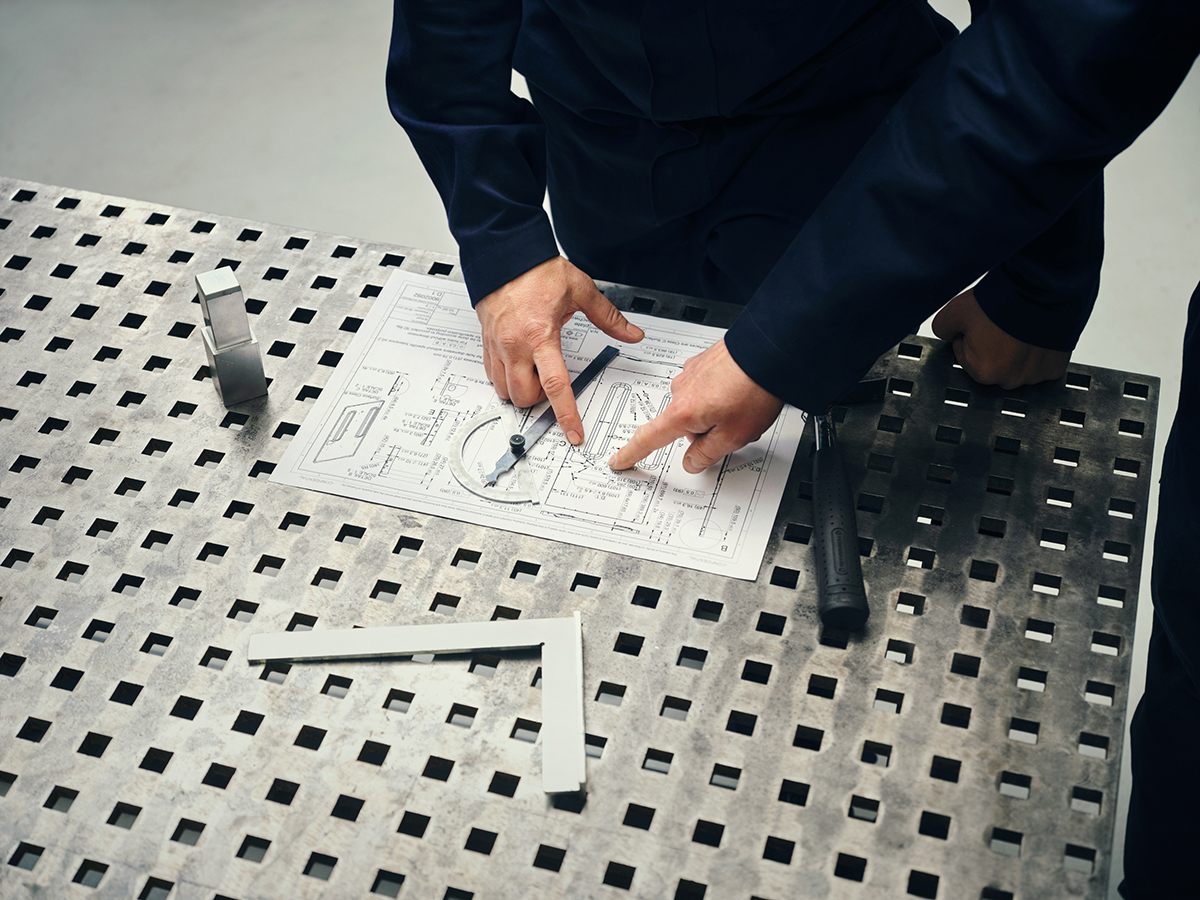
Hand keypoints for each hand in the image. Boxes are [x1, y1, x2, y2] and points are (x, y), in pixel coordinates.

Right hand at [476, 256, 643, 444]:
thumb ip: (609, 318)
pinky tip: (519, 366)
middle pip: (524, 397)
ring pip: (505, 391)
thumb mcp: (580, 290)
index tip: (574, 433)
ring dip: (522, 392)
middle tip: (553, 386)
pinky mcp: (486, 343)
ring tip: (536, 373)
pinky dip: (506, 380)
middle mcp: (515, 345)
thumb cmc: (537, 270)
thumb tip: (632, 334)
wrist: (505, 255)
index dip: (566, 415)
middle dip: (540, 402)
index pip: (556, 386)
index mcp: (540, 335)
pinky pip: (492, 376)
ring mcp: (497, 346)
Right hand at [608, 339, 783, 472]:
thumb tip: (691, 462)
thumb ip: (707, 454)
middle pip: (682, 425)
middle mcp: (681, 390)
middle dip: (705, 433)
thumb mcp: (733, 436)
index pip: (648, 439)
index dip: (631, 454)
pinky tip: (741, 394)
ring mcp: (691, 373)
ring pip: (697, 407)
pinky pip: (706, 388)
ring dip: (716, 413)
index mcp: (682, 412)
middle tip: (734, 430)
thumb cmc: (753, 389)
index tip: (618, 461)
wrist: (769, 351)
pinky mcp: (704, 362)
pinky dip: (720, 395)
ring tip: (744, 409)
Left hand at [932, 288, 1070, 388]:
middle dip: (992, 346)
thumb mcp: (955, 311)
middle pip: (992, 363)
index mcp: (983, 372)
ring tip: (1018, 327)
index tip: (980, 325)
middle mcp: (1010, 380)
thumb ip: (943, 328)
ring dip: (1016, 351)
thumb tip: (947, 335)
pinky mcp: (1054, 368)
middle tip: (999, 324)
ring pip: (1017, 365)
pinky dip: (1037, 352)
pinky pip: (1040, 364)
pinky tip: (1034, 335)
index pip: (965, 357)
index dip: (970, 337)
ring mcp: (1035, 376)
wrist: (1042, 289)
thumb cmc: (1003, 301)